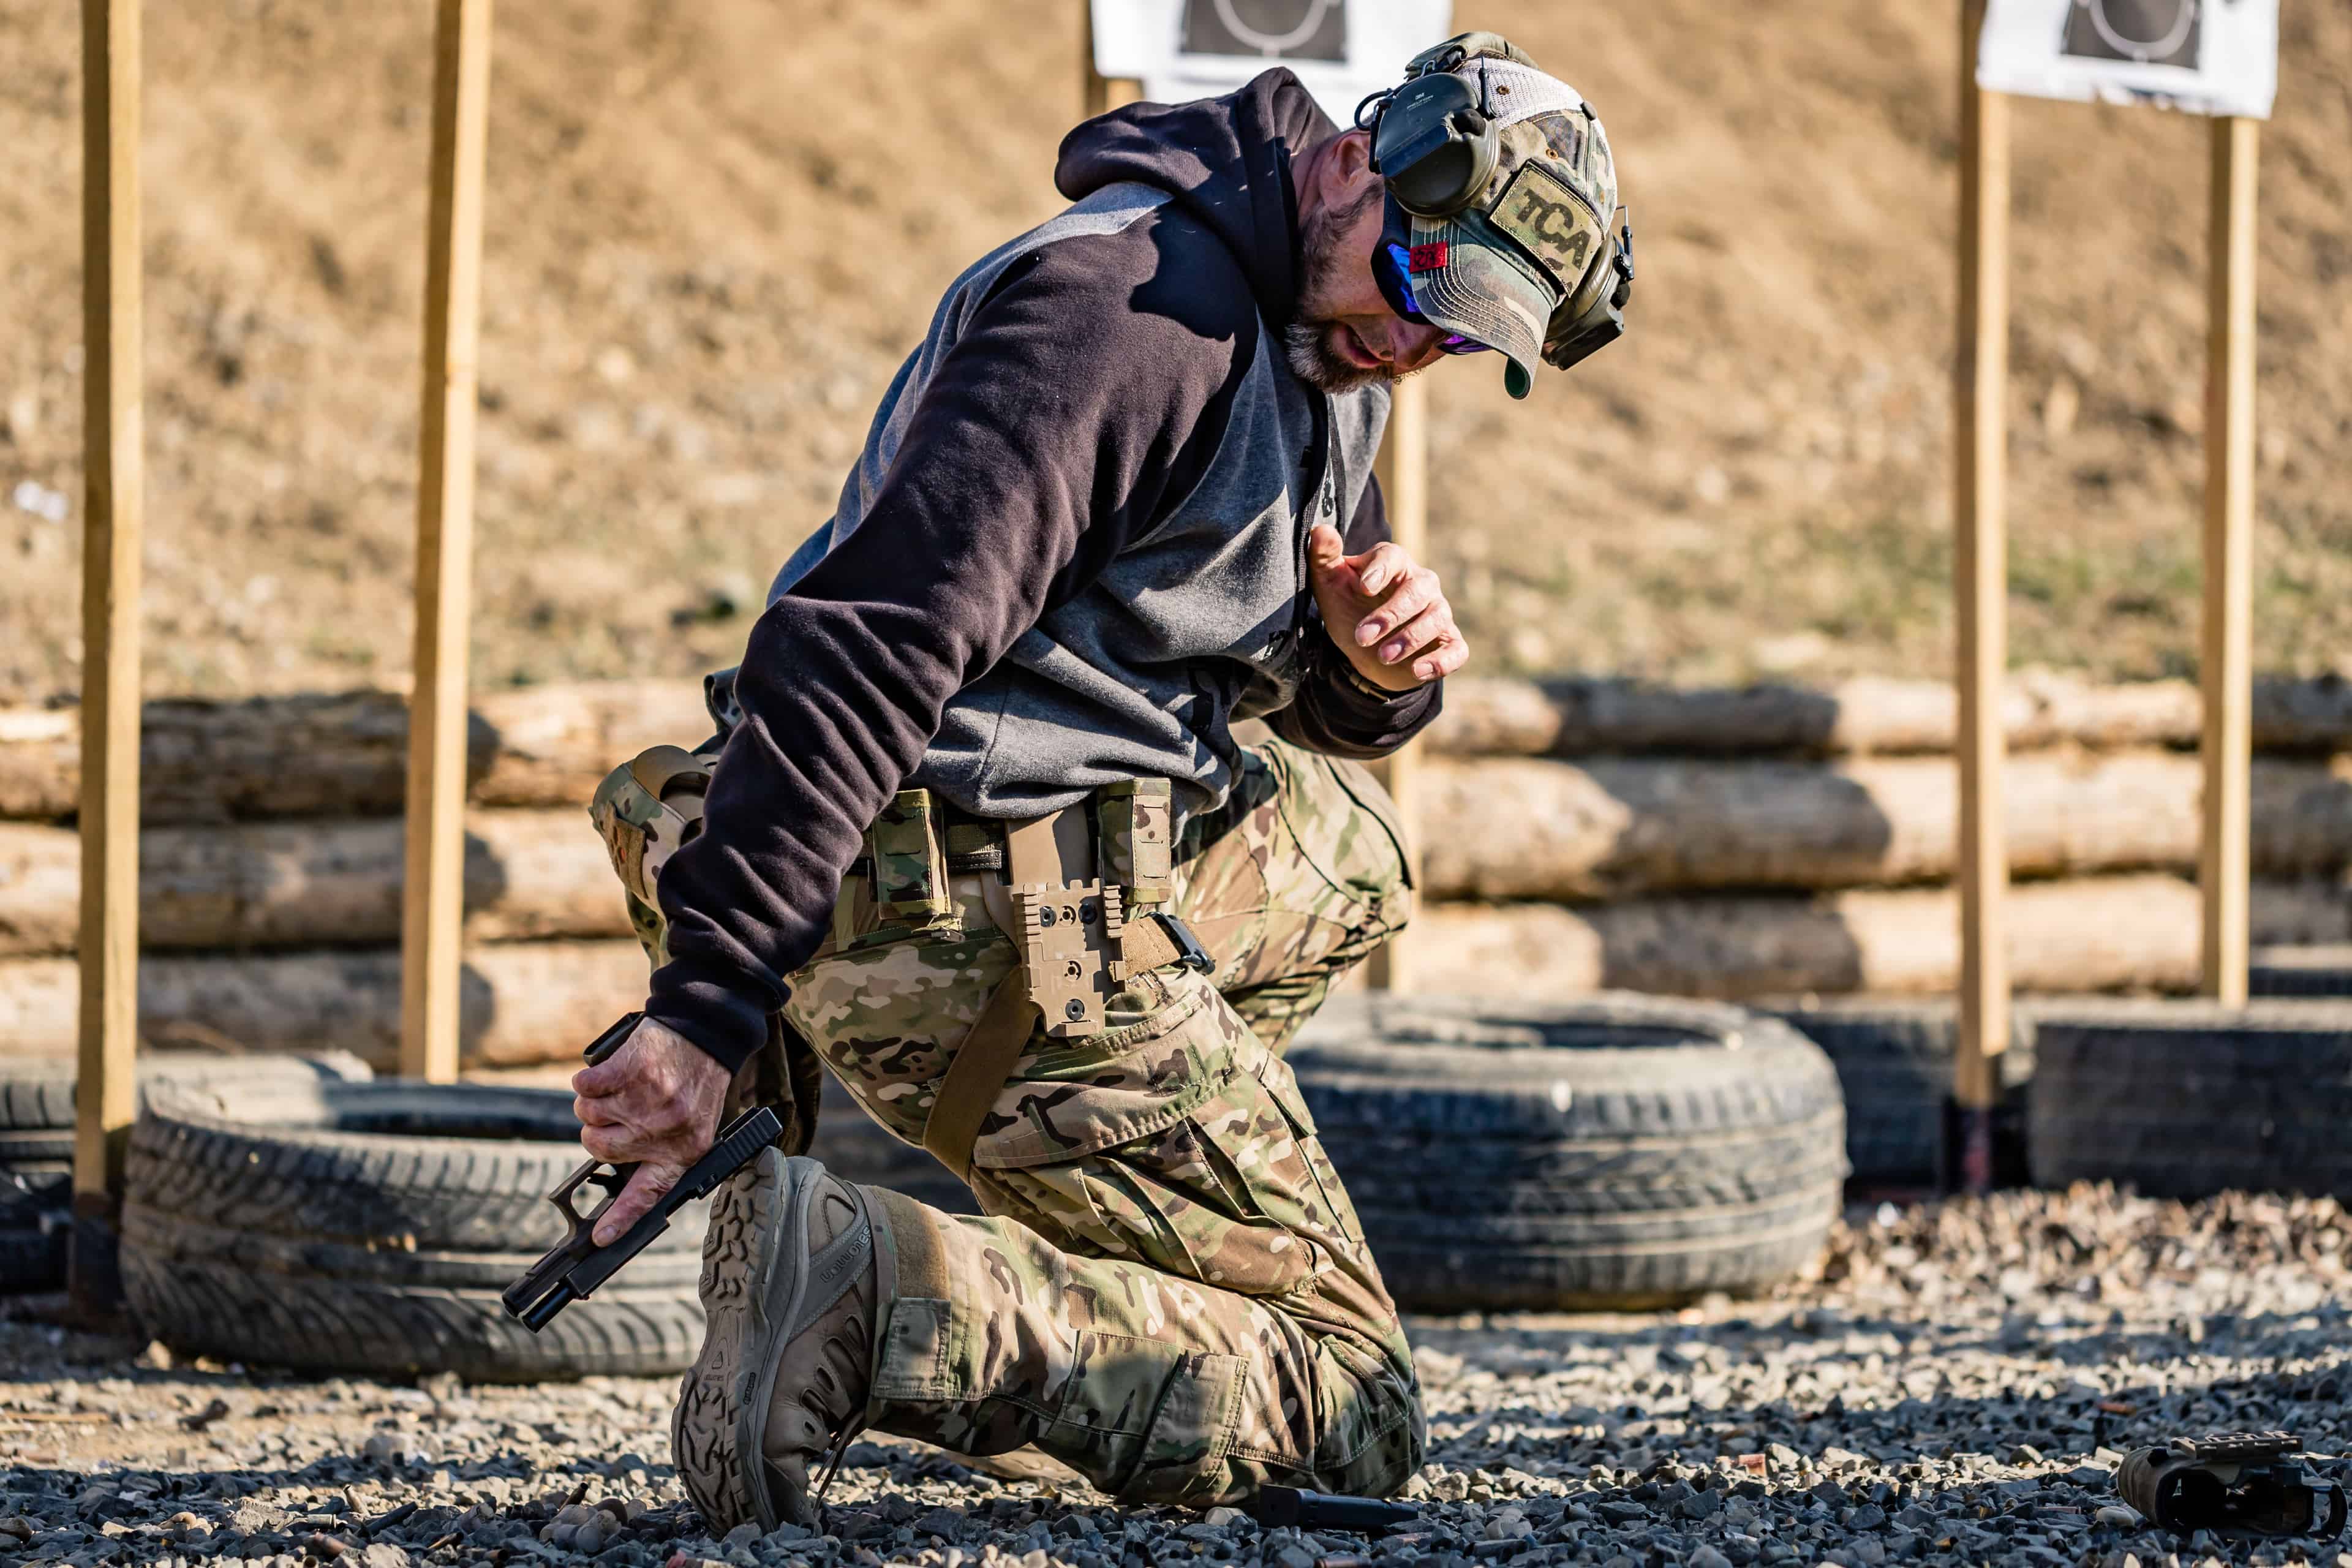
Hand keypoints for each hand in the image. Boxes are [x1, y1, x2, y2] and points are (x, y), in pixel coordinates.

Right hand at [571, 1015, 734, 1244]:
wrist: (706, 1030)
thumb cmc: (696, 1078)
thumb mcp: (694, 1122)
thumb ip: (663, 1150)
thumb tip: (621, 1167)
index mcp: (684, 1150)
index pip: (648, 1194)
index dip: (621, 1218)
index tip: (600, 1238)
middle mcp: (663, 1131)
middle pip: (599, 1147)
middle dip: (600, 1129)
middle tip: (621, 1110)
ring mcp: (645, 1102)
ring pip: (587, 1115)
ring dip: (595, 1100)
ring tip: (626, 1086)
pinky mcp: (629, 1072)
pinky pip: (584, 1086)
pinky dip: (589, 1078)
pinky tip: (613, 1071)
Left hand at [1305, 521, 1470, 691]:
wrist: (1366, 651)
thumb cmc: (1350, 608)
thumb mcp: (1330, 585)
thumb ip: (1323, 557)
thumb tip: (1321, 530)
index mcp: (1395, 564)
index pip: (1393, 556)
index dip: (1379, 570)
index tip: (1362, 588)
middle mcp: (1422, 584)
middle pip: (1418, 589)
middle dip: (1391, 614)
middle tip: (1363, 637)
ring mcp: (1439, 613)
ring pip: (1437, 618)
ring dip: (1411, 638)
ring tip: (1383, 656)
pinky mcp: (1449, 643)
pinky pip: (1456, 650)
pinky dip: (1440, 661)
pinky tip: (1417, 671)